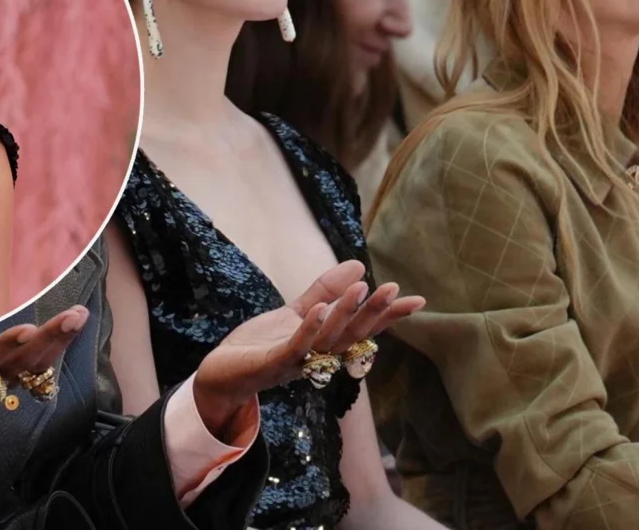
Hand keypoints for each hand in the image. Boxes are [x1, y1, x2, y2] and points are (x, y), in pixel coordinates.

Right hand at [0, 305, 88, 432]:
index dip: (6, 346)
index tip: (27, 329)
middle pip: (23, 363)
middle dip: (50, 339)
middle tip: (74, 316)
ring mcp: (6, 379)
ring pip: (37, 366)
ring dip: (61, 340)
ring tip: (80, 315)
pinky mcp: (16, 375)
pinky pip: (42, 365)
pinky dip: (59, 344)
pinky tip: (75, 322)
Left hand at [193, 260, 423, 435]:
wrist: (222, 372)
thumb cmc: (261, 344)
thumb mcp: (297, 312)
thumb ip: (325, 292)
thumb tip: (359, 265)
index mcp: (326, 344)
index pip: (362, 329)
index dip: (388, 315)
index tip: (416, 300)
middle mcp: (317, 357)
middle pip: (351, 335)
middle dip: (373, 313)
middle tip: (393, 289)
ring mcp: (296, 362)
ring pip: (327, 339)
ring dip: (344, 314)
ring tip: (361, 288)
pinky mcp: (272, 363)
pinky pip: (294, 347)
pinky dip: (308, 330)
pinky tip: (318, 310)